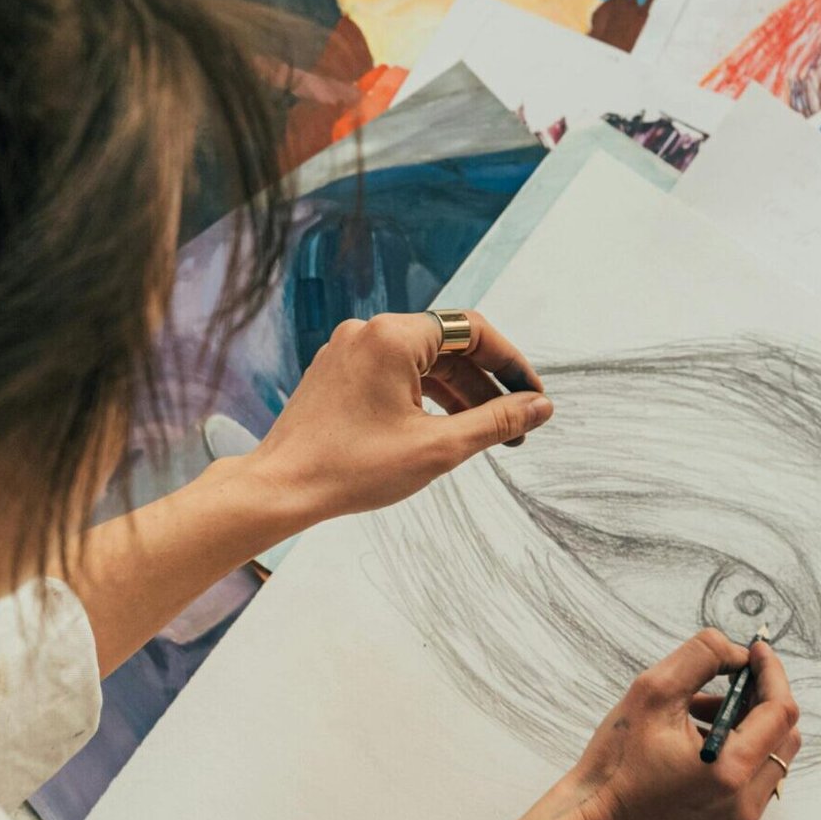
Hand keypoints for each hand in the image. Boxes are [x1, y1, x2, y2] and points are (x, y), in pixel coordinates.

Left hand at [241, 311, 551, 532]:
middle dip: (485, 386)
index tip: (532, 397)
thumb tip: (539, 406)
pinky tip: (440, 429)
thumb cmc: (352, 469)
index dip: (510, 363)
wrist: (281, 488)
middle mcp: (368, 332)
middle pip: (448, 346)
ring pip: (421, 362)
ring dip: (457, 394)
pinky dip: (423, 396)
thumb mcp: (439, 447)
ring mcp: (348, 351)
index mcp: (394, 337)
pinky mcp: (337, 373)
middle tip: (514, 425)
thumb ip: (496, 421)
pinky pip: (393, 374)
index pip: (473, 331)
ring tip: (484, 434)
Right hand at [554, 630, 801, 819]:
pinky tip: (699, 740)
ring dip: (749, 725)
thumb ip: (701, 657)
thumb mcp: (651, 692)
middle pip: (785, 735)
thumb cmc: (616, 764)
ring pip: (772, 757)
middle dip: (762, 699)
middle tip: (728, 678)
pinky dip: (740, 752)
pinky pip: (755, 780)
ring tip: (698, 711)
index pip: (780, 712)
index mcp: (730, 770)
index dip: (772, 674)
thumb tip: (738, 654)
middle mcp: (744, 802)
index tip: (754, 651)